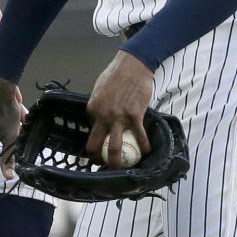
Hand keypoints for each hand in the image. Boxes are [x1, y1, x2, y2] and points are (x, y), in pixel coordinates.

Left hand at [86, 52, 154, 166]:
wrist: (132, 66)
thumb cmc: (115, 75)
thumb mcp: (99, 90)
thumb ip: (98, 106)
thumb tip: (99, 117)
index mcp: (92, 109)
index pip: (90, 131)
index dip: (94, 140)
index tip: (98, 148)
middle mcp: (103, 116)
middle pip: (95, 144)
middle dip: (97, 159)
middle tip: (102, 165)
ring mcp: (119, 118)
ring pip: (114, 147)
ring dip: (116, 162)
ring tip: (119, 170)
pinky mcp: (135, 116)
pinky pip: (139, 136)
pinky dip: (144, 146)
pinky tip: (146, 152)